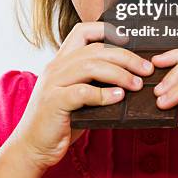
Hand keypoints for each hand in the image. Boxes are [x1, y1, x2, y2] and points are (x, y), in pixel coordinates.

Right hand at [9, 22, 153, 170]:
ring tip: (137, 84)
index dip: (106, 29)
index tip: (128, 39)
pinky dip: (104, 94)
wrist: (31, 147)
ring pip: (91, 66)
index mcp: (61, 61)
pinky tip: (118, 97)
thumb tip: (131, 76)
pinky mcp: (54, 102)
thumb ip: (94, 81)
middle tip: (146, 69)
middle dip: (126, 57)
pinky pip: (83, 92)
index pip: (82, 31)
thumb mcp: (76, 94)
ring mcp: (53, 83)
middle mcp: (56, 67)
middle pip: (96, 49)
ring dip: (119, 74)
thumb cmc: (60, 121)